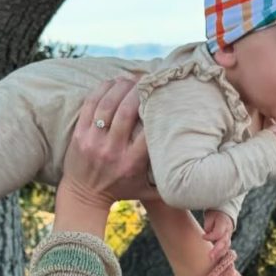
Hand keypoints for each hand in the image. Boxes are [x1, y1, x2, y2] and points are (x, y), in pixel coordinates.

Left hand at [55, 81, 156, 234]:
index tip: (164, 97)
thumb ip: (169, 182)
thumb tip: (196, 170)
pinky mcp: (79, 134)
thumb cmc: (121, 191)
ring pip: (108, 104)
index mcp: (131, 163)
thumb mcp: (147, 190)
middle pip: (126, 111)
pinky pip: (90, 104)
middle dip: (138, 91)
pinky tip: (113, 82)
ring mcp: (93, 141)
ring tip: (132, 78)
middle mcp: (112, 151)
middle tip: (148, 80)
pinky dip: (102, 89)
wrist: (83, 197)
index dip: (155, 110)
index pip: (147, 131)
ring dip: (121, 86)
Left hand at [202, 210, 233, 260]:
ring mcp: (229, 237)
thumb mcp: (210, 216)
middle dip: (217, 250)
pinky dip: (221, 254)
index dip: (210, 236)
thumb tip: (206, 236)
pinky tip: (215, 259)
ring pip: (226, 247)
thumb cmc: (214, 215)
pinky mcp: (227, 241)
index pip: (218, 233)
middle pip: (224, 242)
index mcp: (224, 223)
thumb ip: (209, 226)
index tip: (202, 236)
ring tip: (212, 259)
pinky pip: (225, 249)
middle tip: (210, 257)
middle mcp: (228, 231)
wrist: (223, 213)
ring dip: (219, 254)